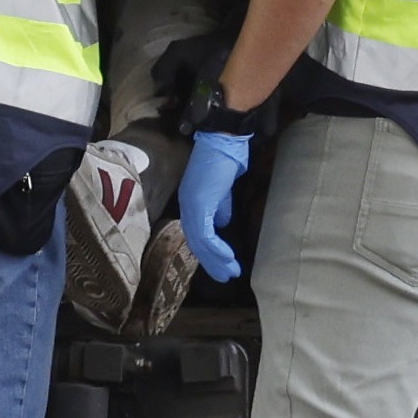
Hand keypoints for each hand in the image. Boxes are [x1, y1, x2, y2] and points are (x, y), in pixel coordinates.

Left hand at [176, 129, 255, 283]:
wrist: (224, 141)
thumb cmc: (226, 158)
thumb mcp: (224, 189)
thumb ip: (221, 207)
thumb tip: (223, 224)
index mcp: (192, 201)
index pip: (196, 232)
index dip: (208, 250)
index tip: (222, 264)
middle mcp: (187, 205)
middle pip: (195, 241)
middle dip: (211, 261)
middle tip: (225, 276)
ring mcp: (191, 205)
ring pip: (199, 241)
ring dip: (216, 259)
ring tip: (231, 272)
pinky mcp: (199, 204)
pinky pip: (205, 233)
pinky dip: (217, 248)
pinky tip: (228, 257)